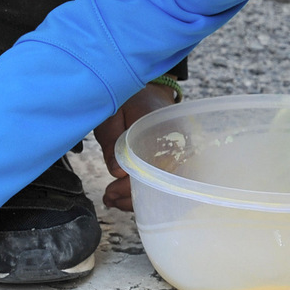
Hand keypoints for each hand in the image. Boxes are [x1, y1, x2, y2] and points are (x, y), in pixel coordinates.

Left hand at [92, 81, 179, 210]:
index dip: (132, 186)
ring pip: (164, 189)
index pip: (154, 168)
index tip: (112, 190)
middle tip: (109, 198)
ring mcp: (180, 156)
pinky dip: (144, 194)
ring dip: (137, 199)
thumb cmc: (128, 100)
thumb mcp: (112, 114)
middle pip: (162, 185)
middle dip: (133, 198)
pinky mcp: (175, 163)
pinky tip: (123, 197)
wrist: (147, 90)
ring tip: (112, 199)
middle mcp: (179, 145)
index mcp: (166, 129)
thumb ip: (113, 141)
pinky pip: (164, 185)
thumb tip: (118, 172)